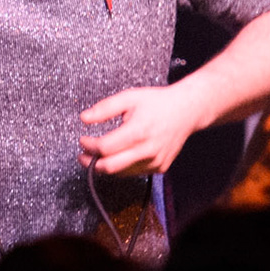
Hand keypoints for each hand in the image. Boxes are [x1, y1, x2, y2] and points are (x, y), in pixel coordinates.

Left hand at [78, 82, 207, 175]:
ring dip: (106, 166)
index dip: (89, 146)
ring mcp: (155, 162)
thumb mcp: (128, 97)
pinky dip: (122, 166)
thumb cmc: (157, 103)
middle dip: (91, 163)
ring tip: (98, 155)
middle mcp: (148, 150)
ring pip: (121, 173)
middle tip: (83, 156)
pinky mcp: (160, 168)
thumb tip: (84, 118)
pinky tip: (119, 155)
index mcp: (138, 131)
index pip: (104, 148)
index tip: (83, 140)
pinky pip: (134, 172)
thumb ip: (104, 108)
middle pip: (110, 167)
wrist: (186, 110)